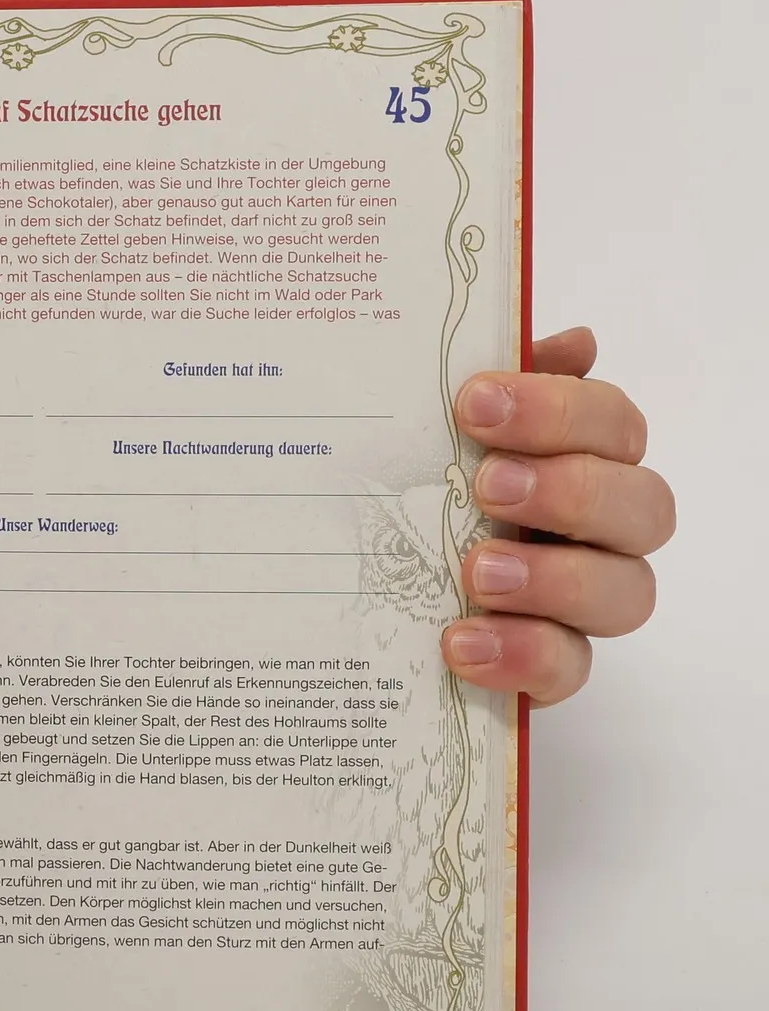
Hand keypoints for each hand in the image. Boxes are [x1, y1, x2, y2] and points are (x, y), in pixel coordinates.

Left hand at [442, 327, 673, 705]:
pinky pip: (569, 668)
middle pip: (644, 506)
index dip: (558, 409)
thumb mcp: (434, 436)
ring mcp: (582, 605)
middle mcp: (599, 532)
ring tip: (477, 573)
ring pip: (628, 593)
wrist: (368, 598)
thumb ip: (500, 386)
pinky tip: (462, 641)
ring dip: (555, 578)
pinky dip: (522, 652)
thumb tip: (574, 343)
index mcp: (580, 462)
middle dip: (570, 490)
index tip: (473, 403)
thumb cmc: (421, 497)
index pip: (612, 424)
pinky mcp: (550, 667)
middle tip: (489, 485)